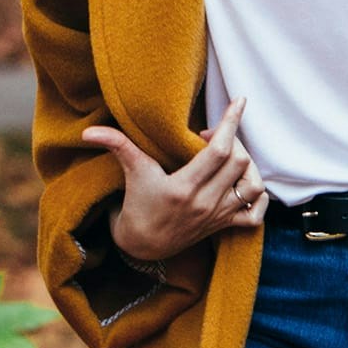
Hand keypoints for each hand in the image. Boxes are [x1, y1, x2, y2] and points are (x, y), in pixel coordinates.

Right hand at [81, 96, 266, 261]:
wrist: (143, 246)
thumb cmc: (138, 205)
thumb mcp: (131, 173)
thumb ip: (117, 146)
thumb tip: (89, 132)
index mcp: (183, 187)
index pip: (219, 150)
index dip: (231, 122)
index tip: (239, 102)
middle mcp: (206, 203)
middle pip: (240, 163)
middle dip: (234, 140)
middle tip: (214, 136)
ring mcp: (218, 216)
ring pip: (253, 186)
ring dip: (248, 166)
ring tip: (231, 156)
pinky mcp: (224, 226)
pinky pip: (255, 215)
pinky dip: (257, 197)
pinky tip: (244, 182)